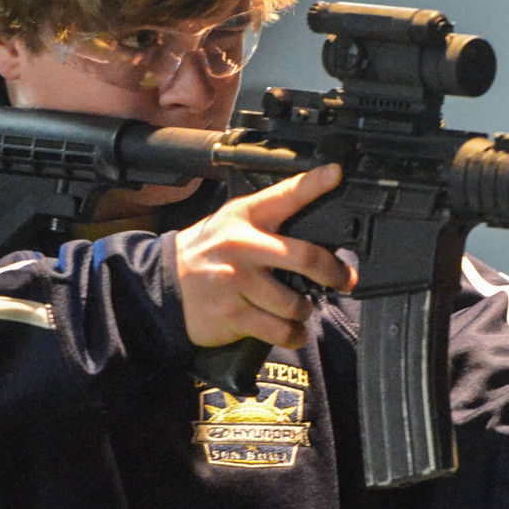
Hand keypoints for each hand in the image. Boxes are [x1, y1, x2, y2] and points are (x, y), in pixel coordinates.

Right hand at [172, 165, 351, 349]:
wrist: (164, 284)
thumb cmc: (209, 252)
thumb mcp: (232, 222)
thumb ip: (269, 219)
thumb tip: (320, 231)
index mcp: (244, 217)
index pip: (284, 195)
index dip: (314, 183)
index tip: (336, 173)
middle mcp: (242, 246)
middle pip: (305, 258)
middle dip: (334, 273)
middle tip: (344, 279)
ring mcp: (236, 282)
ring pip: (295, 303)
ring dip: (304, 310)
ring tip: (298, 307)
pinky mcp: (233, 313)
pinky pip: (279, 331)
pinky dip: (293, 334)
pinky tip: (291, 330)